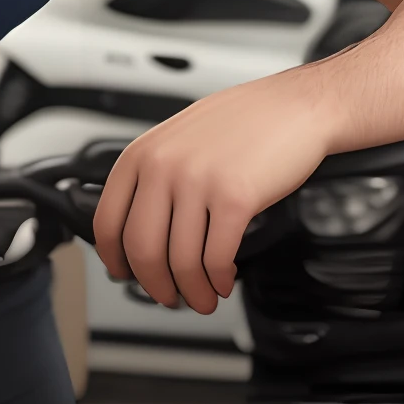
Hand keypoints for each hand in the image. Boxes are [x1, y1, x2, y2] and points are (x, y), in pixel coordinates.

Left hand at [93, 71, 334, 313]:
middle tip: (167, 296)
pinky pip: (216, 258)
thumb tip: (139, 228)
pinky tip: (224, 281)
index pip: (107, 221)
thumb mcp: (180, 138)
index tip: (124, 273)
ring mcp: (198, 182)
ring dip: (192, 291)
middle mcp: (164, 167)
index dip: (114, 259)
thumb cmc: (245, 121)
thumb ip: (155, 176)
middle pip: (142, 249)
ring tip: (204, 297)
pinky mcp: (234, 199)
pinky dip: (218, 280)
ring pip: (181, 261)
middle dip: (154, 285)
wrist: (296, 106)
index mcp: (142, 153)